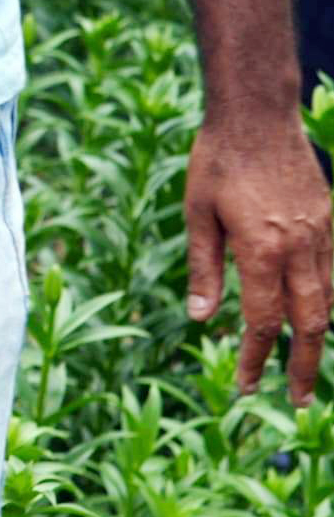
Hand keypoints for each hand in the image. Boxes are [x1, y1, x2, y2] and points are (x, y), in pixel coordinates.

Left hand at [186, 104, 331, 400]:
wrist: (258, 115)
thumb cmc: (217, 161)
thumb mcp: (195, 214)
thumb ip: (202, 268)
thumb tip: (201, 318)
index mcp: (262, 250)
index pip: (261, 321)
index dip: (254, 358)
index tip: (247, 388)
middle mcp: (301, 247)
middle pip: (311, 323)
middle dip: (306, 366)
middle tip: (301, 401)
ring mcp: (323, 234)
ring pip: (330, 300)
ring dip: (320, 336)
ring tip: (309, 364)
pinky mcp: (332, 220)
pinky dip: (328, 301)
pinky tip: (316, 315)